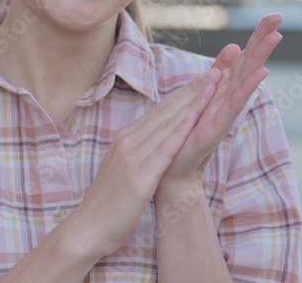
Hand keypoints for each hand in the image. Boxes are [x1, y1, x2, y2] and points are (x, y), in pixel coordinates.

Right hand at [69, 66, 223, 258]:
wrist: (89, 228)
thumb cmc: (109, 204)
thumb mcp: (123, 170)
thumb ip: (138, 154)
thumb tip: (154, 143)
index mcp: (124, 140)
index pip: (157, 111)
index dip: (180, 94)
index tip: (199, 80)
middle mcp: (128, 143)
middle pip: (164, 112)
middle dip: (190, 91)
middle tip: (212, 73)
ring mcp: (133, 158)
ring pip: (167, 125)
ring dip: (191, 104)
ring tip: (212, 87)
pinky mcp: (140, 177)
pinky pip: (165, 149)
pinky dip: (181, 131)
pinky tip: (195, 119)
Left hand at [158, 13, 282, 191]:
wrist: (172, 171)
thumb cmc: (187, 134)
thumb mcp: (202, 95)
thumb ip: (219, 73)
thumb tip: (234, 47)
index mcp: (223, 91)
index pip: (243, 59)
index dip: (257, 37)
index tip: (274, 15)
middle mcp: (228, 100)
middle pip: (248, 65)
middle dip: (262, 40)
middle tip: (279, 16)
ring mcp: (224, 113)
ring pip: (245, 80)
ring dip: (260, 57)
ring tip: (275, 37)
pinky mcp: (216, 128)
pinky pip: (233, 104)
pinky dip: (248, 88)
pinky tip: (261, 73)